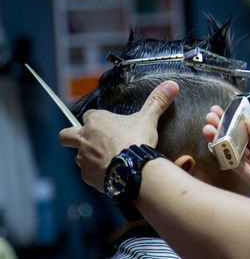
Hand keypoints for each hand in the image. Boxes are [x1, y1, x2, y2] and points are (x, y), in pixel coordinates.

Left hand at [59, 81, 178, 191]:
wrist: (134, 169)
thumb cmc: (137, 140)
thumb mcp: (148, 118)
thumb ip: (157, 101)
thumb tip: (172, 85)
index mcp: (96, 121)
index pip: (89, 115)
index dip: (96, 120)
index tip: (107, 126)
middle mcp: (85, 138)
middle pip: (66, 135)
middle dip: (71, 136)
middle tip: (87, 141)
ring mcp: (83, 158)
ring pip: (79, 157)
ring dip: (90, 158)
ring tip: (109, 161)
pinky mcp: (87, 176)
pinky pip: (89, 174)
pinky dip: (98, 174)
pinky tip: (112, 174)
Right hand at [203, 105, 249, 205]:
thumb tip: (249, 122)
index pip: (248, 132)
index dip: (235, 122)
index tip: (223, 111)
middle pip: (237, 142)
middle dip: (223, 129)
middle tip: (211, 118)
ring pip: (233, 154)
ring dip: (220, 141)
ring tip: (209, 129)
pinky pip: (238, 168)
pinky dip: (228, 157)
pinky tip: (220, 145)